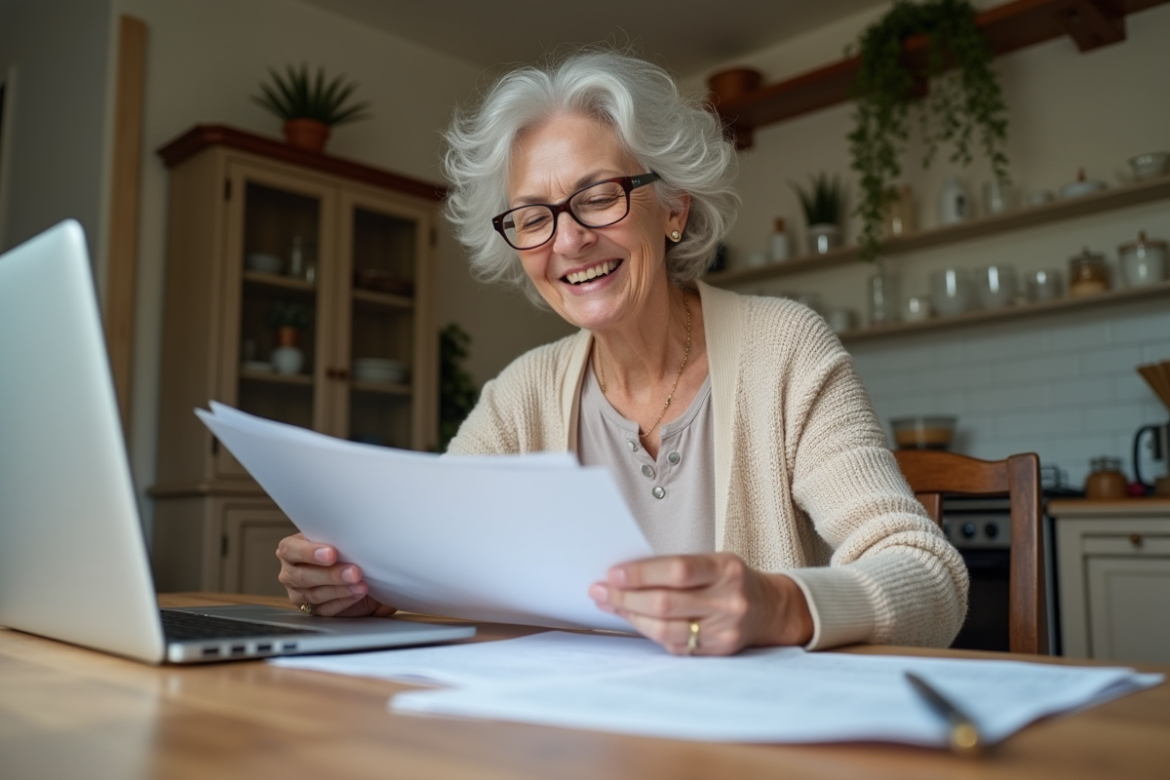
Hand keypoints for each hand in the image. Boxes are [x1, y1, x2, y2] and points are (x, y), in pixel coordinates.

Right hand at [275, 533, 395, 617]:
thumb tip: (351, 534)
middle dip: (331, 574)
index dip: (309, 553)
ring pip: (314, 595)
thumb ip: (334, 537)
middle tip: (354, 571)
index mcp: (290, 549)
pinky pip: (325, 609)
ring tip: (360, 584)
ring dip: (340, 589)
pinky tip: (357, 593)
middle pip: (303, 576)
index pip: (290, 550)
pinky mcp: (312, 610)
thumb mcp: (335, 539)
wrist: (355, 571)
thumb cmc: (340, 549)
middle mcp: (289, 573)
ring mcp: (299, 594)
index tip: (332, 553)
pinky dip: (343, 601)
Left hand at [587, 552, 812, 654]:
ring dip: (631, 616)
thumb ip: (677, 568)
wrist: (769, 608)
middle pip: (666, 602)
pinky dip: (648, 631)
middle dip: (626, 597)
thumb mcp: (713, 561)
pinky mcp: (718, 651)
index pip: (677, 570)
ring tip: (609, 605)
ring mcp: (724, 629)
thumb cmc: (731, 579)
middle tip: (600, 590)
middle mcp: (728, 600)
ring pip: (665, 629)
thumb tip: (626, 574)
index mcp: (726, 568)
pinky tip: (634, 620)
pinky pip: (674, 644)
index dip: (641, 573)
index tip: (613, 573)